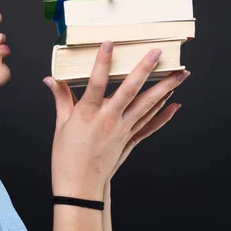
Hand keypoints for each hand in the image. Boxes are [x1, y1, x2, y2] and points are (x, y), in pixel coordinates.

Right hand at [43, 40, 189, 199]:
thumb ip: (61, 98)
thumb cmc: (67, 157)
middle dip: (145, 69)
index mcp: (87, 114)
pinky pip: (150, 126)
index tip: (108, 43)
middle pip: (130, 90)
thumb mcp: (61, 125)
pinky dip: (163, 116)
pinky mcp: (129, 141)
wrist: (80, 187)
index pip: (95, 82)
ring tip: (180, 74)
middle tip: (158, 52)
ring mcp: (122, 130)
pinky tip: (175, 105)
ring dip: (164, 89)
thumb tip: (51, 79)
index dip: (102, 62)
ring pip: (147, 105)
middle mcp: (108, 120)